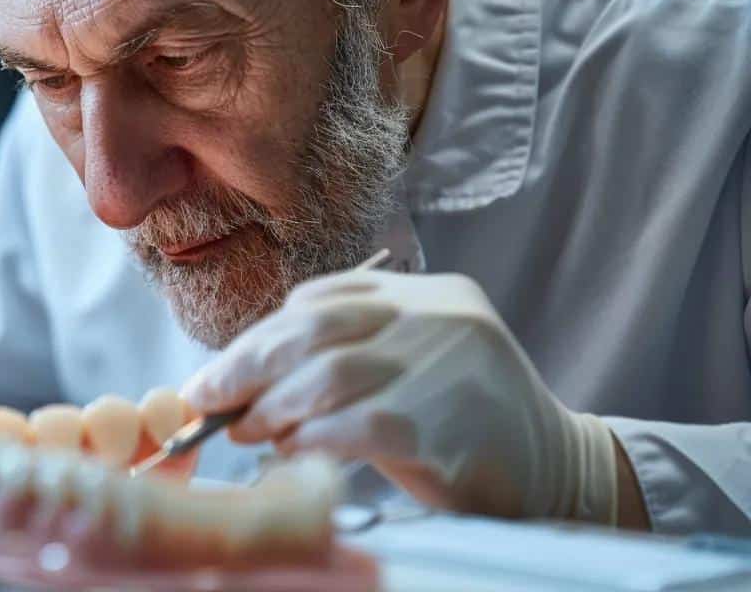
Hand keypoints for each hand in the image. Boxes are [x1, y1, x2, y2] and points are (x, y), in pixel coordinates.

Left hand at [181, 270, 621, 522]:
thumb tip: (247, 374)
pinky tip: (289, 454)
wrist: (559, 473)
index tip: (220, 371)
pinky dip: (309, 441)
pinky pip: (355, 427)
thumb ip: (349, 352)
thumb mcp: (414, 366)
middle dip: (248, 366)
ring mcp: (447, 367)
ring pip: (329, 375)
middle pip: (315, 330)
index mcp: (430, 295)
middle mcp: (440, 318)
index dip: (260, 335)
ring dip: (272, 407)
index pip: (322, 299)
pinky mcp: (447, 425)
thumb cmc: (465, 425)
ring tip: (246, 431)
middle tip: (209, 398)